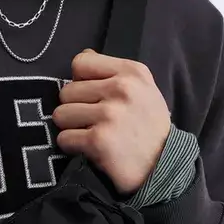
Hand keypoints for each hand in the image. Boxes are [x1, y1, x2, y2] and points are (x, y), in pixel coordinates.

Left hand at [52, 49, 171, 195]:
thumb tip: (84, 56)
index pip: (80, 63)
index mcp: (132, 72)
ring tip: (91, 134)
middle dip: (75, 108)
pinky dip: (72, 147)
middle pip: (66, 91)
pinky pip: (63, 138)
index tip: (93, 96)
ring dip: (71, 128)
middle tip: (94, 121)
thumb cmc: (148, 126)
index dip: (80, 81)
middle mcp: (121, 89)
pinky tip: (90, 149)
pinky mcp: (98, 140)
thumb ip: (114, 72)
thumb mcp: (143, 89)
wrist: (162, 167)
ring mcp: (109, 114)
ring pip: (60, 114)